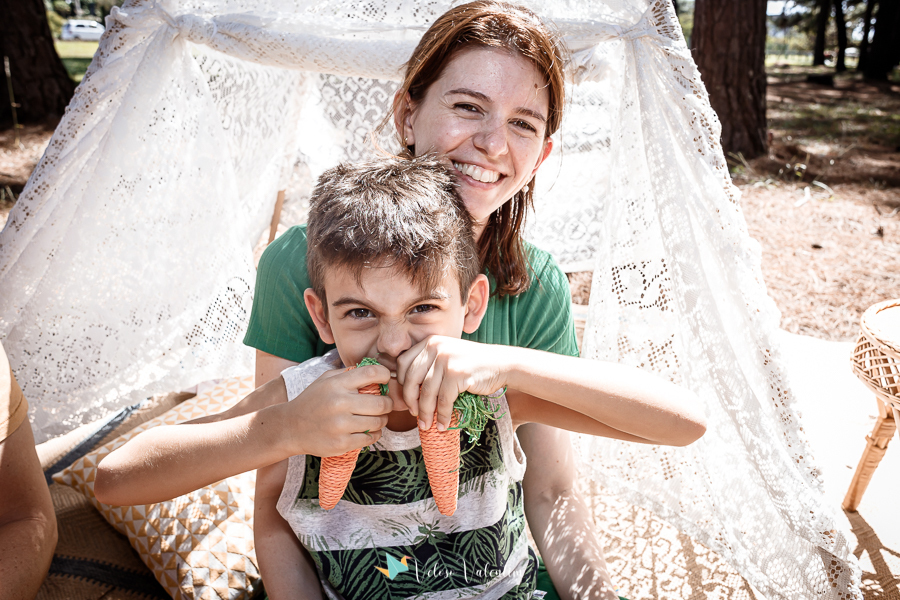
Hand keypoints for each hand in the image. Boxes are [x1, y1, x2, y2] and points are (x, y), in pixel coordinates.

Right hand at [284, 364, 401, 456]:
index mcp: (337, 384)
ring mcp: (340, 425)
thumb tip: (375, 371)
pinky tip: (369, 430)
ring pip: (378, 422)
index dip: (384, 375)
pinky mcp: (341, 444)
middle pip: (382, 403)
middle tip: (385, 405)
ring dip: (382, 420)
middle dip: (388, 404)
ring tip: (377, 418)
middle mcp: (340, 403)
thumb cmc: (312, 401)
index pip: (371, 373)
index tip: (385, 381)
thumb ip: (348, 373)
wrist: (290, 428)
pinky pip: (370, 438)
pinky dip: (374, 434)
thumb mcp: (325, 380)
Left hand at [396, 336, 506, 430]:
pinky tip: (443, 424)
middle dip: (410, 401)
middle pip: (411, 379)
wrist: (501, 363)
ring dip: (426, 413)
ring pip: (427, 392)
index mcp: (430, 341)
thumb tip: (409, 392)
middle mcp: (435, 347)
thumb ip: (429, 366)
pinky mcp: (457, 373)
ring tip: (426, 425)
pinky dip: (442, 415)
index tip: (409, 399)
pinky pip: (443, 400)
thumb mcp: (447, 356)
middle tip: (414, 414)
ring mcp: (446, 359)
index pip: (403, 364)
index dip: (403, 384)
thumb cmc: (473, 364)